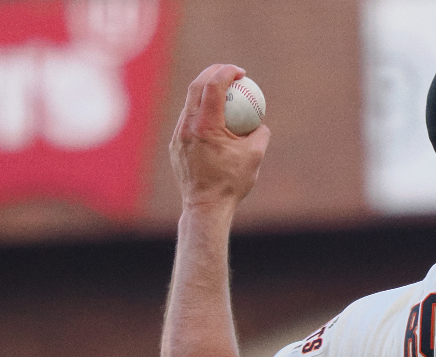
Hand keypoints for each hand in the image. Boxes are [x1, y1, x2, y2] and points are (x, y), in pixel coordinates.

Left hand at [169, 64, 270, 210]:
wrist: (206, 206)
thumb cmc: (232, 182)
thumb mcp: (255, 156)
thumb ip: (260, 134)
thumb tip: (260, 122)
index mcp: (206, 126)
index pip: (213, 87)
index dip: (226, 72)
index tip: (240, 72)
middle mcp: (188, 126)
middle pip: (196, 87)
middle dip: (213, 72)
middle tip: (230, 73)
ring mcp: (179, 135)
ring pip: (189, 103)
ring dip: (206, 93)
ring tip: (224, 95)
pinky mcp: (176, 145)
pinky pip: (188, 121)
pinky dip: (202, 113)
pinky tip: (215, 120)